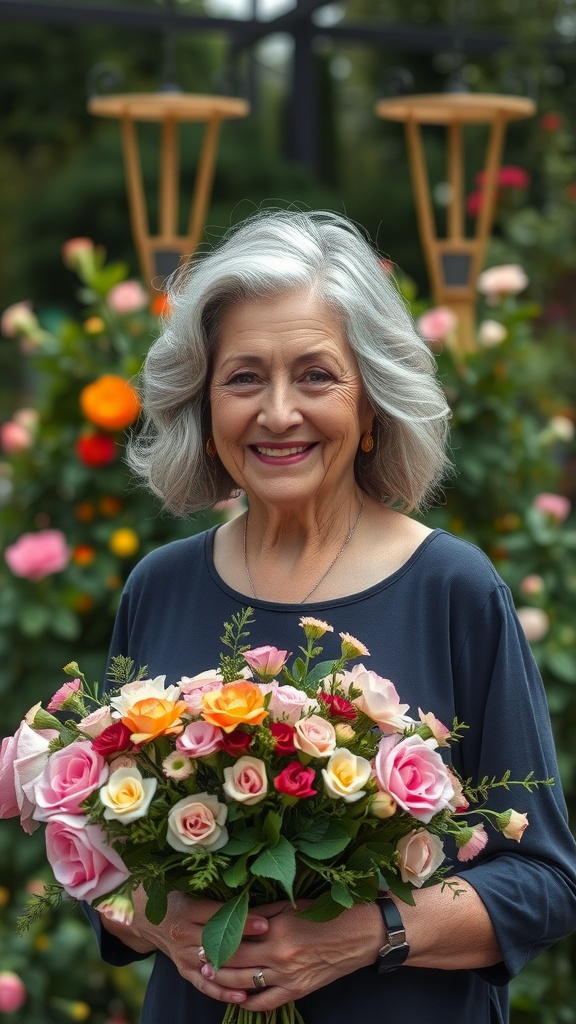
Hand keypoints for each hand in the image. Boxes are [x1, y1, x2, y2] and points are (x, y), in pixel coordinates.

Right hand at [98, 888, 268, 1004]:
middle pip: (217, 944)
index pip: (217, 917)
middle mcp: (183, 935)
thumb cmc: (173, 894)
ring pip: (213, 967)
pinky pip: (203, 985)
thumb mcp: (187, 886)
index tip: (265, 922)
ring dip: (238, 973)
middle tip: (270, 947)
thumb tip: (247, 884)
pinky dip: (222, 993)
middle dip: (246, 946)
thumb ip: (213, 888)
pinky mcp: (183, 970)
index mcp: (186, 911)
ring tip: (263, 975)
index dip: (241, 920)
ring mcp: (183, 956)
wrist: (144, 915)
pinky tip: (242, 997)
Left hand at [198, 900, 382, 1011]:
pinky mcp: (299, 990)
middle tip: (197, 959)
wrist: (363, 934)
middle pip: (235, 964)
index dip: (216, 941)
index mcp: (277, 930)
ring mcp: (289, 976)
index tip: (201, 938)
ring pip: (246, 985)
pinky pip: (267, 1003)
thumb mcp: (294, 905)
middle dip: (214, 963)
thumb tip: (238, 917)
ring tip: (211, 978)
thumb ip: (264, 913)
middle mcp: (279, 955)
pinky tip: (240, 997)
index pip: (235, 939)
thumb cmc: (330, 912)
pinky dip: (250, 1003)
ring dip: (225, 983)